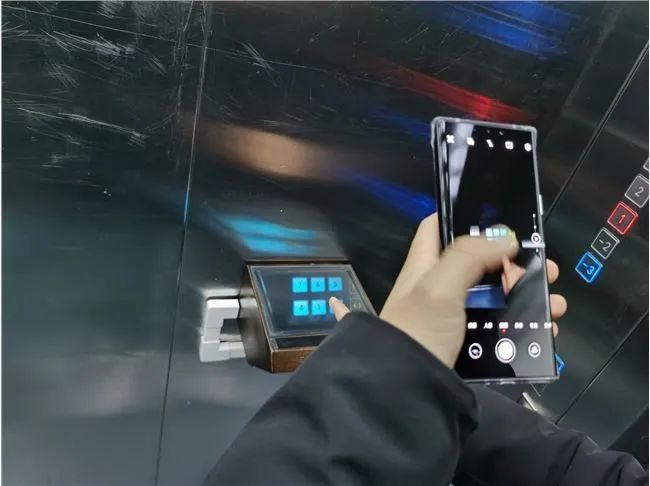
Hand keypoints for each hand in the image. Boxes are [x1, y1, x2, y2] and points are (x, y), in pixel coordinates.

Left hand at [330, 213, 567, 367]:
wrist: (405, 390)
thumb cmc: (418, 331)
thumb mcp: (439, 286)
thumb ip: (469, 256)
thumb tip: (504, 237)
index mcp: (425, 265)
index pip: (437, 227)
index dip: (462, 216)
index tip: (497, 216)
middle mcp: (439, 287)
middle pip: (480, 263)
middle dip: (515, 262)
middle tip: (546, 268)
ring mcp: (455, 316)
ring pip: (497, 296)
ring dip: (528, 295)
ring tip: (555, 302)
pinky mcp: (469, 342)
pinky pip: (501, 327)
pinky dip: (525, 325)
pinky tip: (545, 328)